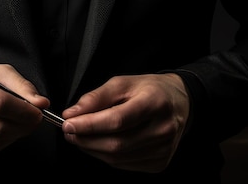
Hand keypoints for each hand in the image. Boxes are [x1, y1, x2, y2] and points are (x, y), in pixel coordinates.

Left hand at [61, 73, 189, 172]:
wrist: (180, 102)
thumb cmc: (149, 90)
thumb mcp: (123, 82)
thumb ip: (96, 97)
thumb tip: (72, 114)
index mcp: (154, 102)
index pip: (117, 120)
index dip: (89, 124)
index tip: (68, 123)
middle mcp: (163, 128)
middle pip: (116, 143)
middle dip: (86, 139)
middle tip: (69, 131)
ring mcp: (164, 149)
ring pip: (118, 158)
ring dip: (93, 150)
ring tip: (80, 137)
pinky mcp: (160, 162)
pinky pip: (125, 165)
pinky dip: (106, 157)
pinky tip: (99, 145)